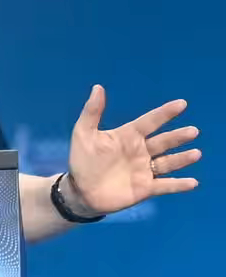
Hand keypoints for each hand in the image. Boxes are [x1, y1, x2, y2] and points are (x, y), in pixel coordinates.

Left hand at [66, 85, 200, 215]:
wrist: (80, 189)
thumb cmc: (82, 158)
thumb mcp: (84, 132)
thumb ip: (93, 111)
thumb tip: (98, 86)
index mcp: (128, 136)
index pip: (149, 121)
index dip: (165, 113)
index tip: (182, 103)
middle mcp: (140, 151)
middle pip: (163, 142)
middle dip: (178, 136)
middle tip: (193, 130)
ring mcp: (144, 170)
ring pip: (167, 162)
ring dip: (181, 158)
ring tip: (196, 153)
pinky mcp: (145, 188)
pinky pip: (165, 186)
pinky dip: (179, 185)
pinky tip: (193, 182)